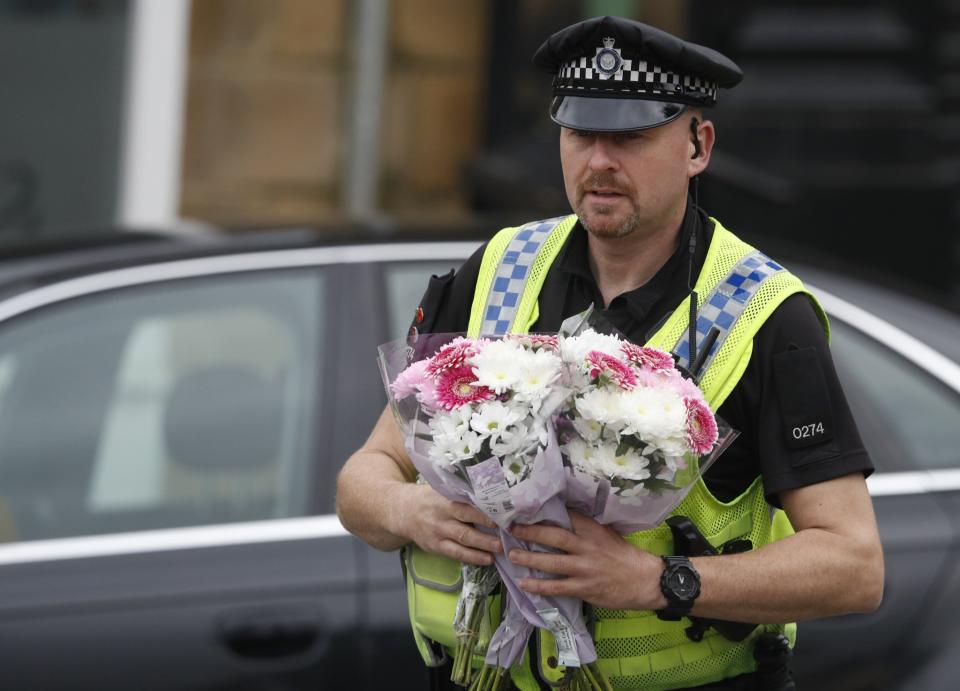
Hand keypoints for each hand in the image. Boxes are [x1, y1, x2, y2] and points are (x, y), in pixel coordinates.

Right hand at [390, 483, 501, 565]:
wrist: (402, 511)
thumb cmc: (429, 498)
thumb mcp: (441, 490)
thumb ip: (460, 494)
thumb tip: (490, 495)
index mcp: (443, 500)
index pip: (466, 507)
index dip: (484, 513)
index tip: (503, 516)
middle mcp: (441, 517)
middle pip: (465, 527)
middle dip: (486, 534)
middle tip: (506, 537)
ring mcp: (437, 533)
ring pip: (462, 542)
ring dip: (482, 547)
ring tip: (500, 550)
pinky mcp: (435, 546)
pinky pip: (455, 554)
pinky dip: (472, 557)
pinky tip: (487, 559)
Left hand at [508, 511, 665, 610]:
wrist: (644, 580)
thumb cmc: (623, 555)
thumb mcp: (606, 533)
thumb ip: (585, 526)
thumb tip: (561, 515)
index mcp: (592, 530)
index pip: (566, 516)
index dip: (545, 511)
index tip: (525, 507)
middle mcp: (587, 547)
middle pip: (554, 536)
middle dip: (531, 531)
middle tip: (511, 528)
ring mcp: (584, 569)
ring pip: (552, 562)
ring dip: (529, 558)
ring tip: (511, 555)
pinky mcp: (584, 588)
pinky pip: (557, 587)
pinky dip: (539, 586)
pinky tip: (524, 583)